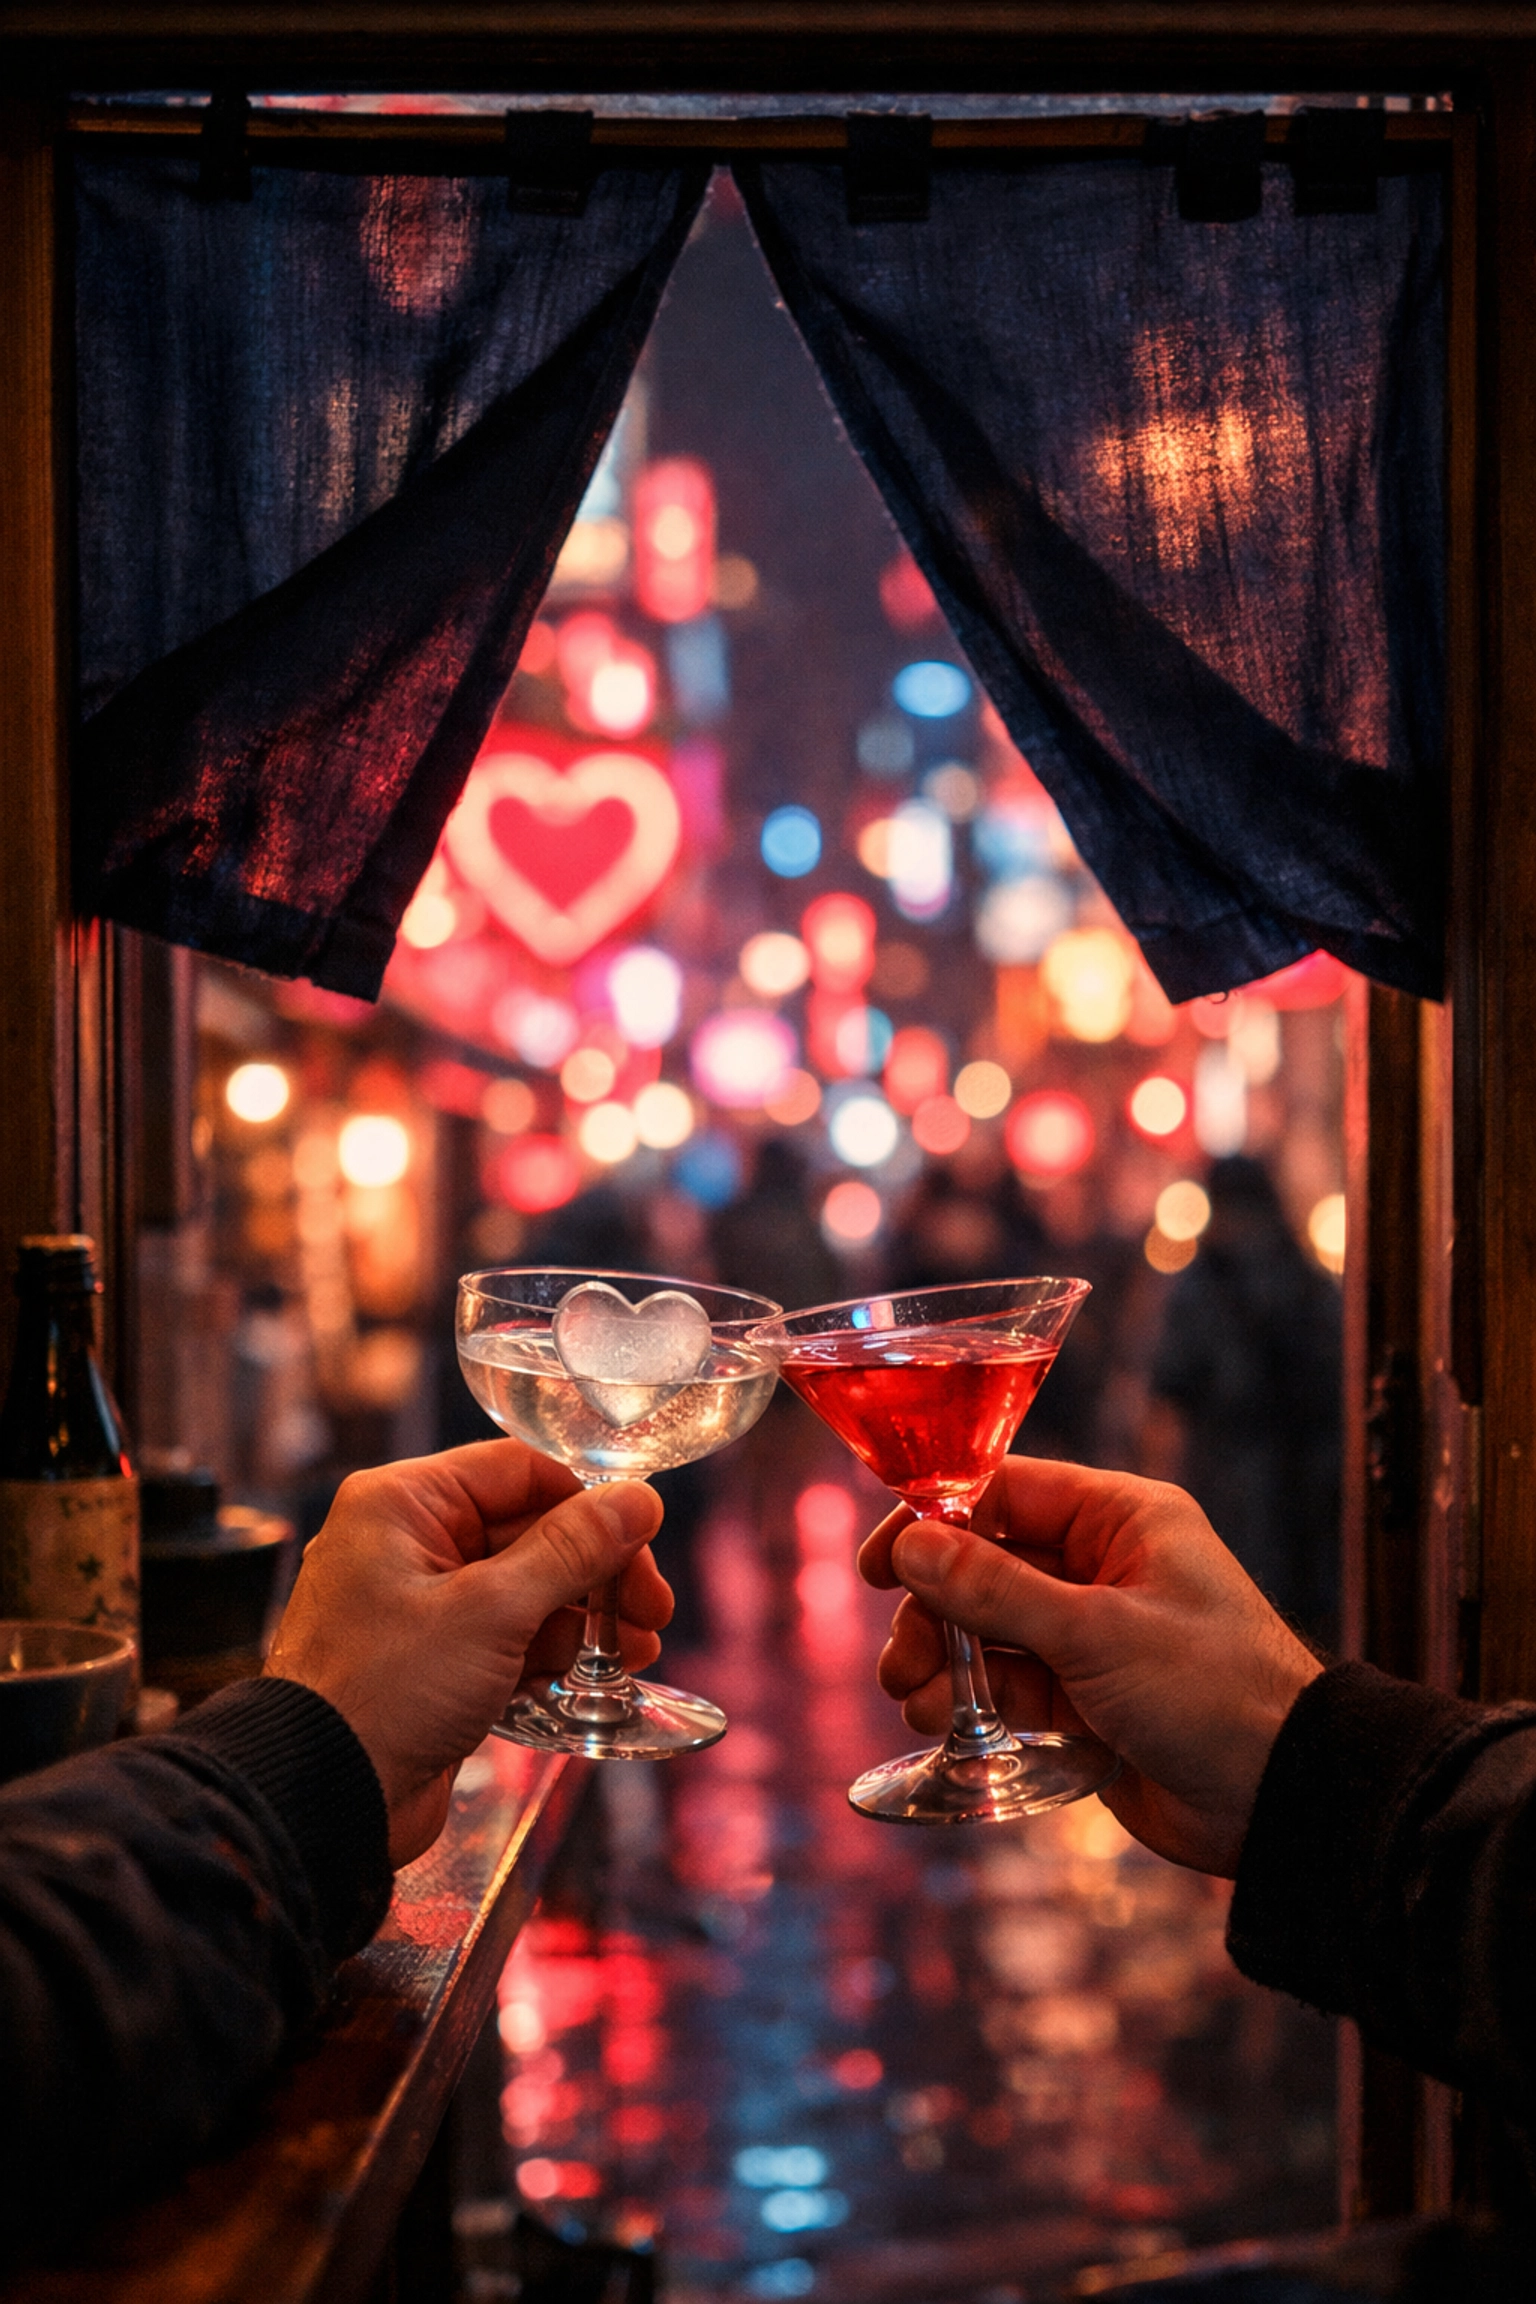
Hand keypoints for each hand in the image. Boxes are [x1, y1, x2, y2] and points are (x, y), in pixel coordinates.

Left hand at [265, 1441, 669, 1864]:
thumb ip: (572, 1551)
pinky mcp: (434, 1660)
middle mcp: (407, 1543)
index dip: (589, 1502)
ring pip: (527, 1587)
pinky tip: (596, 1673)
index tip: (644, 1537)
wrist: (322, 1802)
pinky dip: (551, 1650)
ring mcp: (420, 1605)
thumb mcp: (491, 1611)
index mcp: (402, 1504)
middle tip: (650, 1608)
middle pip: (530, 1530)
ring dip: (585, 1616)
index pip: (519, 1471)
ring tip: (636, 1650)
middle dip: (597, 1570)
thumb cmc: (380, 1694)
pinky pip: (509, 1635)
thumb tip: (636, 1501)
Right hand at [859, 1458, 1322, 1875]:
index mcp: (1123, 1519)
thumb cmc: (1214, 1692)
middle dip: (934, 1607)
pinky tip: (940, 1720)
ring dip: (943, 1657)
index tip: (881, 1564)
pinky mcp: (1088, 1695)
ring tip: (914, 1699)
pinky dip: (971, 1696)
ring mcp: (1095, 1632)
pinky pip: (1010, 1680)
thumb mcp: (1096, 1634)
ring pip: (990, 1627)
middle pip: (986, 1563)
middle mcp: (1105, 1565)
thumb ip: (995, 1589)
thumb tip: (912, 1546)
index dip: (934, 1521)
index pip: (1004, 1492)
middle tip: (902, 1657)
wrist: (1282, 1799)